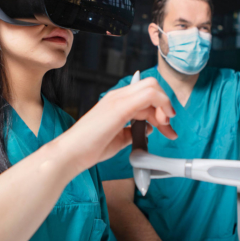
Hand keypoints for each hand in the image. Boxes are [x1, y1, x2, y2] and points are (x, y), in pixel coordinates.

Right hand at [58, 77, 176, 172]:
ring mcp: (118, 99)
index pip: (146, 95)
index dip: (160, 109)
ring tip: (167, 129)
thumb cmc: (90, 148)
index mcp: (116, 101)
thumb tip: (149, 129)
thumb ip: (133, 132)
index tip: (165, 127)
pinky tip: (162, 122)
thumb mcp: (119, 138)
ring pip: (153, 87)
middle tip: (168, 128)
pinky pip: (149, 94)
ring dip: (165, 107)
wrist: (72, 153)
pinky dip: (162, 104)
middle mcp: (118, 96)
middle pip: (152, 87)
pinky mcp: (120, 106)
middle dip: (165, 106)